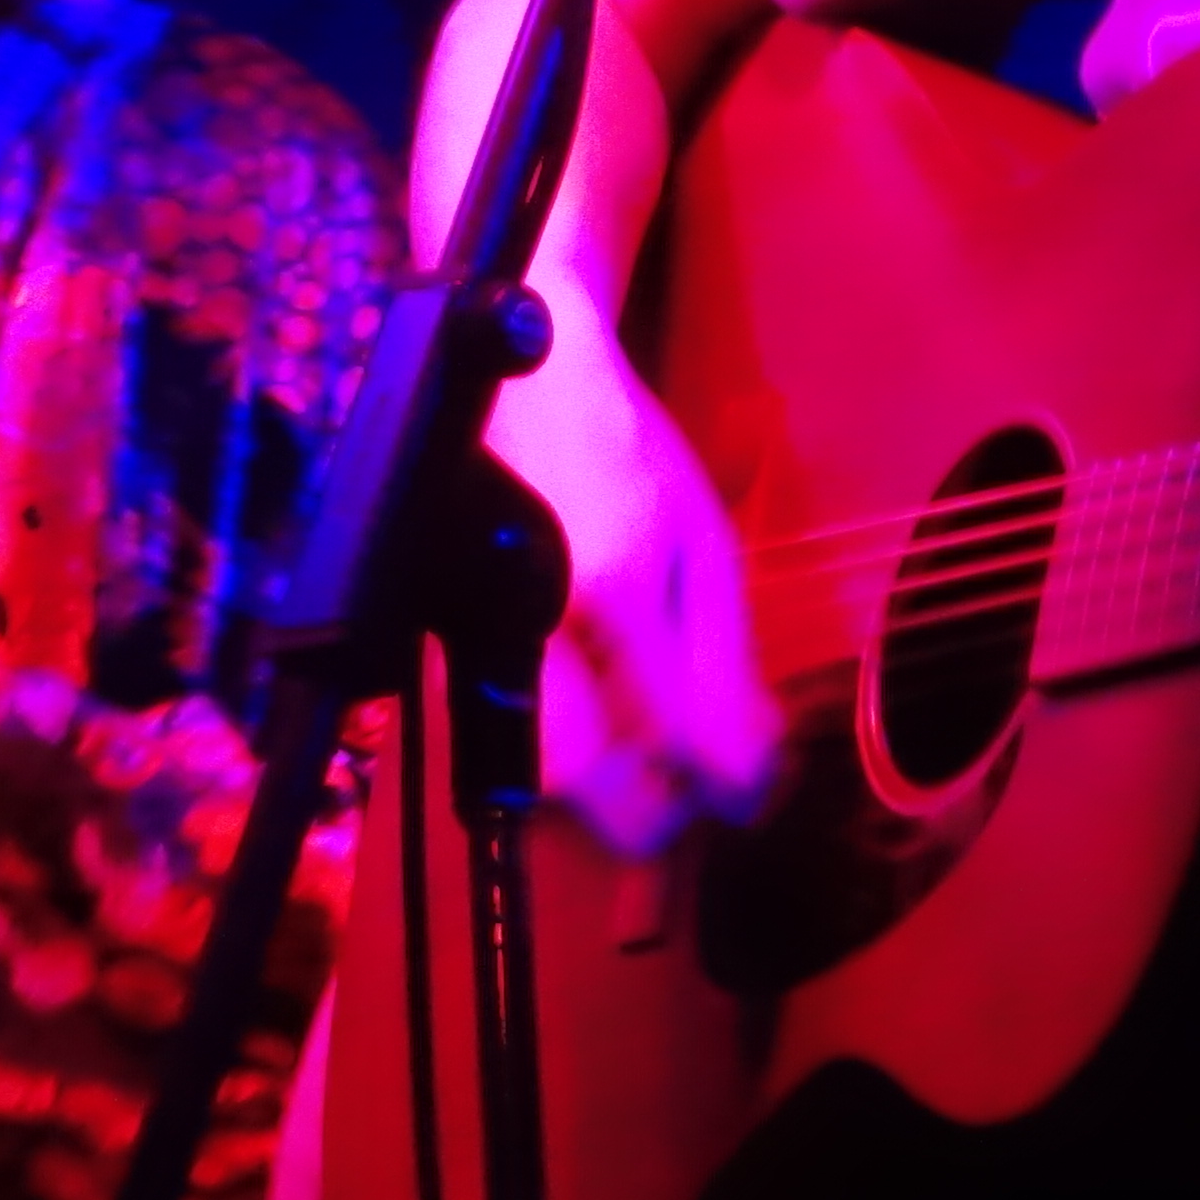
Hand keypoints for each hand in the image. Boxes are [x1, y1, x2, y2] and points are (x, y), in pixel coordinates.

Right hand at [487, 325, 781, 855]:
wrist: (524, 383)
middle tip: (693, 797)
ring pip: (531, 773)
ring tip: (654, 764)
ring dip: (601, 797)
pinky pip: (503, 739)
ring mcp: (474, 636)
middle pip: (579, 782)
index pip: (673, 735)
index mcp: (613, 585)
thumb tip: (750, 776)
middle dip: (645, 816)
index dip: (722, 786)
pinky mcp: (446, 645)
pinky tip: (603, 732)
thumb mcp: (702, 548)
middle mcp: (533, 622)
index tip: (753, 798)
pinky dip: (561, 761)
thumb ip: (722, 666)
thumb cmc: (629, 454)